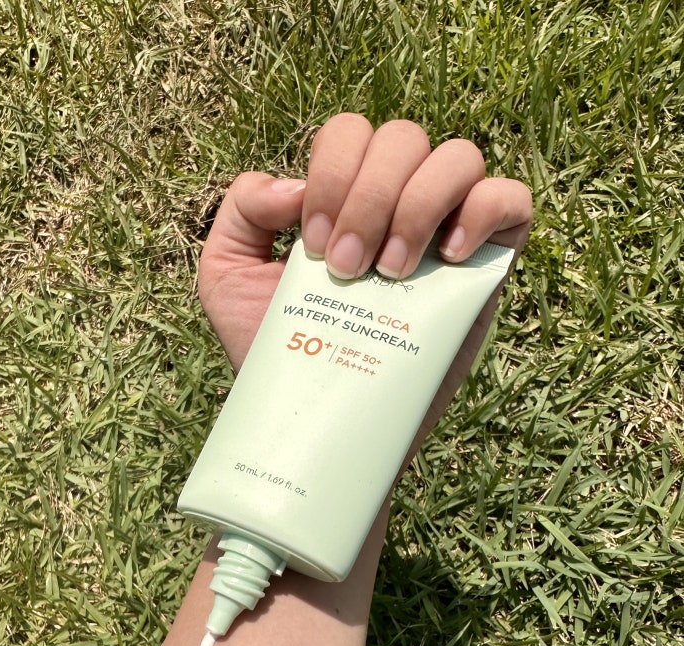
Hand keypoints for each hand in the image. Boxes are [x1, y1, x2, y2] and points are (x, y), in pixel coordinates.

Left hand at [198, 113, 531, 446]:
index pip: (352, 132)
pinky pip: (512, 201)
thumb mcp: (227, 278)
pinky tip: (449, 258)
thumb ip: (241, 212)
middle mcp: (398, 201)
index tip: (316, 246)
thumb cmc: (275, 348)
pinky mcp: (486, 268)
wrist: (318, 418)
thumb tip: (292, 185)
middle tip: (348, 268)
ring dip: (419, 206)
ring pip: (458, 158)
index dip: (333, 175)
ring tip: (391, 273)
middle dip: (370, 198)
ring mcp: (446, 230)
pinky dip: (485, 211)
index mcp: (346, 194)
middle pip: (404, 138)